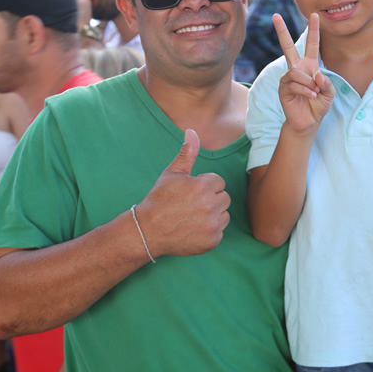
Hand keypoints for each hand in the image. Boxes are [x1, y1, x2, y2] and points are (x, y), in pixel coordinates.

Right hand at [136, 128, 230, 257]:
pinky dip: (210, 231)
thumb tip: (192, 131)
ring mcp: (212, 225)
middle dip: (211, 199)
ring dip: (213, 215)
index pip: (218, 182)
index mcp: (203, 186)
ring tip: (192, 216)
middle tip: (191, 205)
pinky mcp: (212, 241)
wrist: (148, 231)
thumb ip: (187, 153)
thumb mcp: (172, 173)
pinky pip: (220, 231)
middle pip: (224, 197)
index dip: (204, 186)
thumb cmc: (159, 199)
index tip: (190, 193)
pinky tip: (194, 229)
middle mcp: (210, 206)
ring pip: (225, 214)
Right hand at [273, 13, 333, 132]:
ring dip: (308, 83)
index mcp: (309, 66)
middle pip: (287, 46)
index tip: (315, 15)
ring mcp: (288, 78)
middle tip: (275, 15)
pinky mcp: (283, 88)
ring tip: (314, 93)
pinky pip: (293, 83)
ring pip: (296, 72)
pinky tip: (310, 96)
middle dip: (282, 31)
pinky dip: (305, 90)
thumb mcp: (329, 93)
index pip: (311, 45)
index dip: (313, 31)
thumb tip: (316, 76)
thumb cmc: (318, 106)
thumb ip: (327, 83)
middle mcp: (297, 69)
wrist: (308, 122)